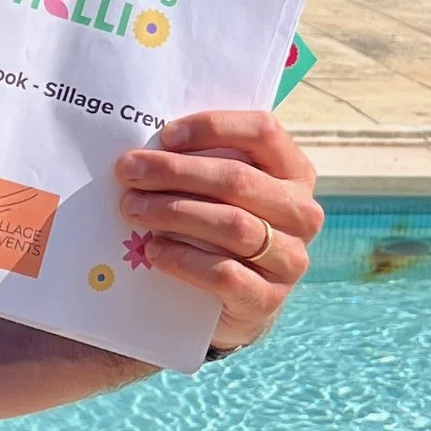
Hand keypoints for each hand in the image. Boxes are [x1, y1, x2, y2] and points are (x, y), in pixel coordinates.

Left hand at [113, 109, 321, 355]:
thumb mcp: (220, 194)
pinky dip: (182, 259)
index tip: (165, 136)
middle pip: (238, 180)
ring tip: (132, 208)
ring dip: (173, 213)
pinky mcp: (268, 298)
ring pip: (231, 225)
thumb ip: (202, 166)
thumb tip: (148, 151)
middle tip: (129, 172)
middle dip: (176, 172)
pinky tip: (153, 251)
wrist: (230, 303)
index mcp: (295, 173)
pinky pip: (224, 274)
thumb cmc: (218, 231)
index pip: (263, 132)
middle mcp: (301, 213)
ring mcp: (290, 258)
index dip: (213, 127)